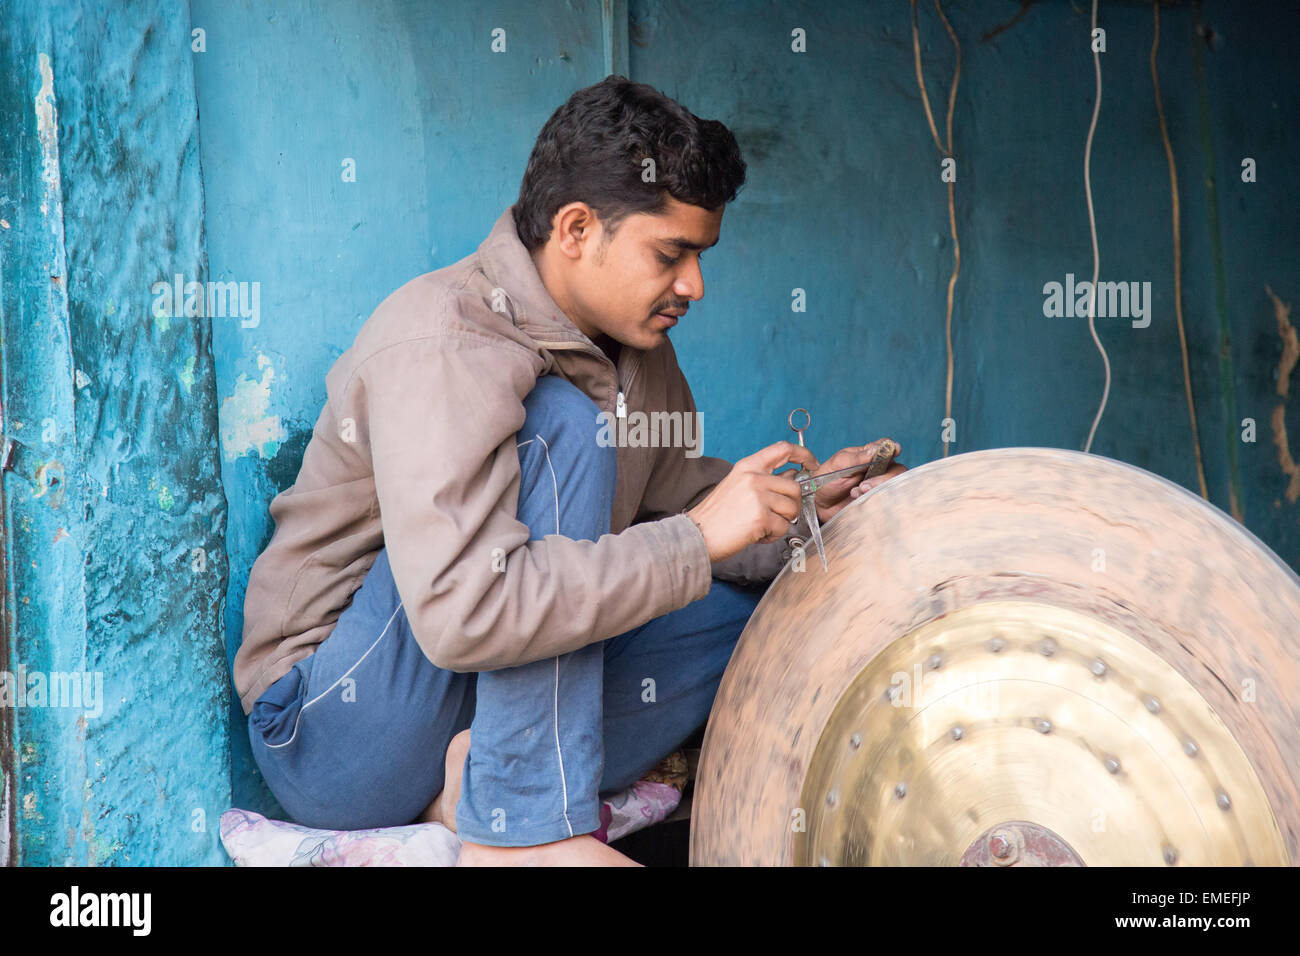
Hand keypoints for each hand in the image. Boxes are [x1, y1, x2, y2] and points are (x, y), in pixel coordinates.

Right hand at [686, 441, 819, 561]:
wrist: (698, 534)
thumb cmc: (717, 515)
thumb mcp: (737, 485)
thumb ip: (763, 480)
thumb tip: (791, 479)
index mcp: (748, 466)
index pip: (783, 449)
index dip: (803, 454)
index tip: (811, 464)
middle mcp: (754, 477)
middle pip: (794, 487)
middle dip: (791, 505)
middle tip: (776, 515)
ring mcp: (758, 497)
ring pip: (792, 509)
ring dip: (781, 522)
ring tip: (762, 526)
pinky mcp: (761, 517)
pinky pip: (783, 527)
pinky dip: (773, 535)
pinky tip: (758, 535)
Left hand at [813, 438, 907, 522]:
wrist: (818, 504)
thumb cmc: (825, 480)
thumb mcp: (838, 465)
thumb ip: (857, 457)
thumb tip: (877, 449)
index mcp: (867, 455)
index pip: (886, 447)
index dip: (892, 448)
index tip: (894, 451)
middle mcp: (876, 469)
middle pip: (896, 469)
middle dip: (884, 477)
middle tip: (864, 485)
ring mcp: (877, 485)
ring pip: (893, 486)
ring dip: (878, 489)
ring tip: (857, 493)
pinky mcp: (876, 500)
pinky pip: (887, 500)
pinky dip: (875, 501)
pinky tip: (859, 501)